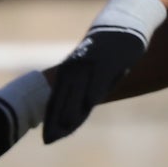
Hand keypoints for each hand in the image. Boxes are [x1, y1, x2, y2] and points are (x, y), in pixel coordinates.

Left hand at [42, 23, 149, 141]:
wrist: (120, 28)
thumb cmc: (107, 54)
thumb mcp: (93, 72)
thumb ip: (86, 90)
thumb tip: (82, 111)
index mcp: (68, 72)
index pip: (57, 99)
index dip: (52, 119)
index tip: (47, 138)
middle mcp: (74, 69)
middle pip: (62, 98)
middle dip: (55, 119)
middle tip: (49, 139)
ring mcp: (88, 66)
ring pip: (77, 91)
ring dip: (70, 109)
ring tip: (63, 127)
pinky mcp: (104, 63)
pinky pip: (96, 81)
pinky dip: (92, 93)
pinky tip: (88, 106)